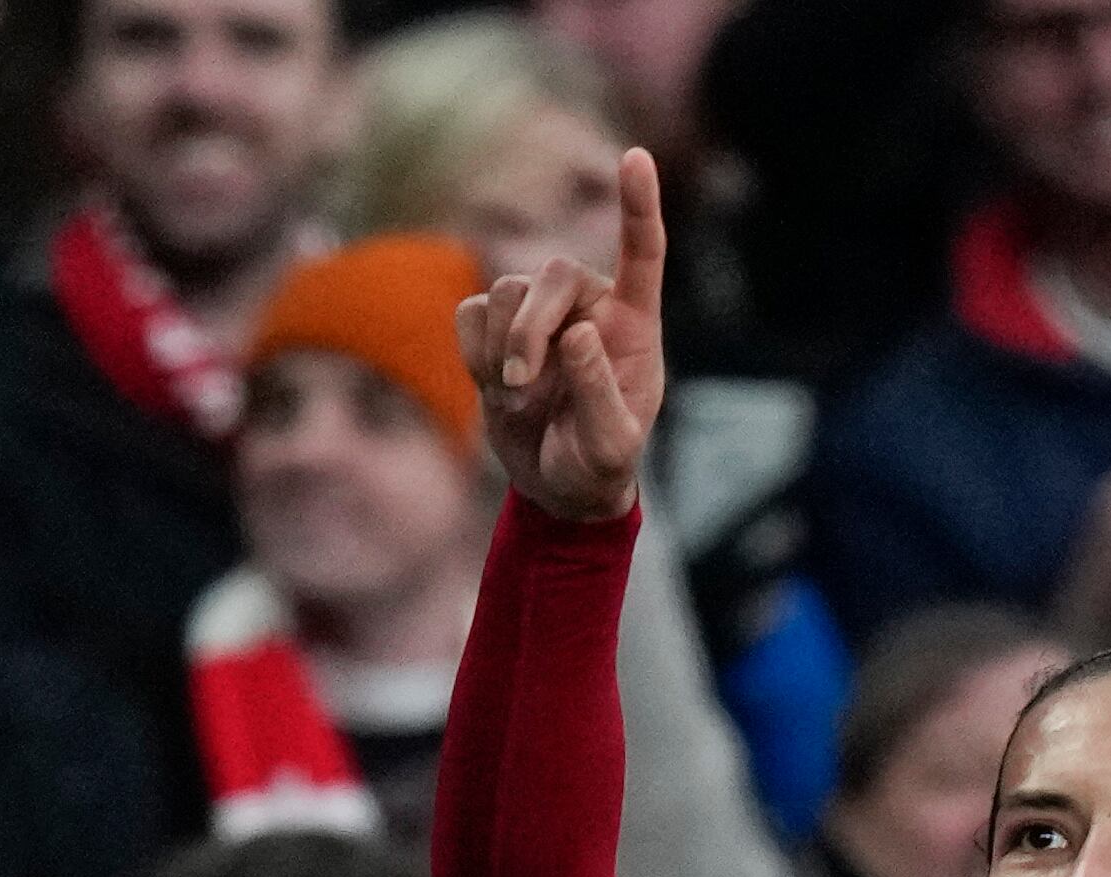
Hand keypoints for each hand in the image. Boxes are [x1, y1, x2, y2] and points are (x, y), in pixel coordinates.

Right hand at [463, 147, 667, 523]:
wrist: (557, 487)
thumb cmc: (597, 468)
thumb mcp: (611, 447)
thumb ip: (599, 392)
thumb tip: (579, 333)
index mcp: (634, 327)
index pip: (642, 253)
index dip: (638, 205)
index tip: (635, 156)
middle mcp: (589, 307)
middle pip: (550, 274)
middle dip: (528, 328)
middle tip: (520, 386)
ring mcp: (539, 314)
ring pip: (503, 289)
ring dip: (500, 349)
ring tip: (517, 398)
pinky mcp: (495, 327)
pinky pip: (469, 313)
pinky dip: (474, 353)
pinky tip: (496, 388)